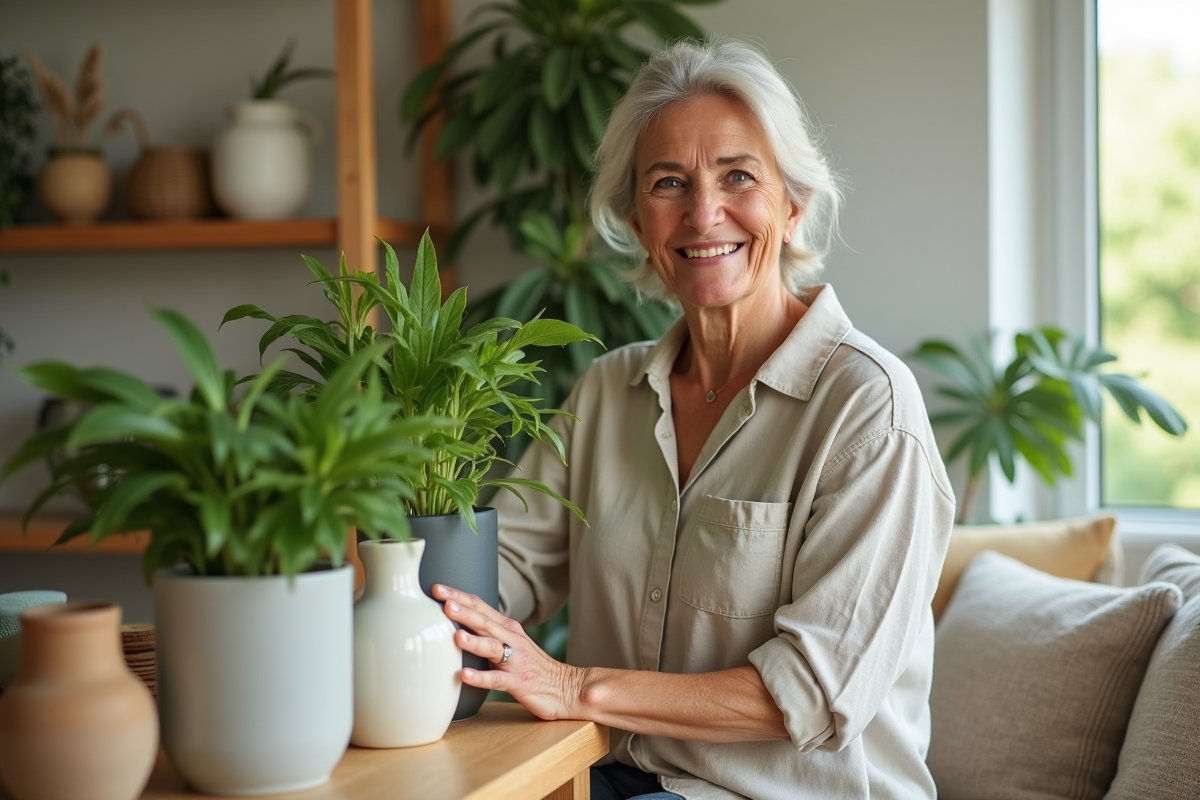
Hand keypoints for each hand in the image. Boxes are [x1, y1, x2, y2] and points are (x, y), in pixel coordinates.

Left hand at [433, 584, 585, 720]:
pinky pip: (497, 680)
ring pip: (492, 648)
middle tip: (444, 602)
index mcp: (506, 627)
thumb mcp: (508, 642)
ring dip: (474, 641)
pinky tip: (465, 675)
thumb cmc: (529, 665)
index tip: (436, 589)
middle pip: (485, 622)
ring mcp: (515, 661)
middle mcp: (511, 639)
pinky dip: (481, 677)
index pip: (480, 606)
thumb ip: (486, 632)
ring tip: (456, 637)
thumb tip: (453, 622)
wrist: (565, 686)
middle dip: (464, 611)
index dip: (459, 596)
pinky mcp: (519, 683)